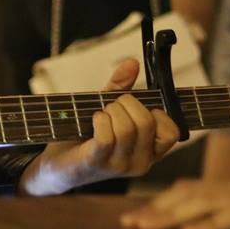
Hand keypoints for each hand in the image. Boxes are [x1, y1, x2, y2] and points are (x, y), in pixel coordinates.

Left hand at [20, 59, 178, 194]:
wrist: (57, 165)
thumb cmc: (86, 137)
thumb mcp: (108, 109)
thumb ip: (121, 87)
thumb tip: (132, 63)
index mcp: (150, 152)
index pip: (172, 132)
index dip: (156, 112)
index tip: (137, 107)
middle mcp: (140, 163)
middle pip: (146, 122)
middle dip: (126, 103)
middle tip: (111, 106)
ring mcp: (119, 166)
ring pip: (127, 128)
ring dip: (110, 111)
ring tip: (100, 114)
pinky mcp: (96, 163)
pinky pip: (106, 137)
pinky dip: (99, 120)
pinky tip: (93, 119)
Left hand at [121, 176, 229, 228]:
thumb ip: (221, 210)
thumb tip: (193, 221)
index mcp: (222, 189)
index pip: (181, 192)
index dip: (156, 204)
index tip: (132, 218)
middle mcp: (226, 191)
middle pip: (182, 198)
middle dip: (153, 212)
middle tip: (128, 224)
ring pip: (198, 206)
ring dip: (170, 216)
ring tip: (147, 227)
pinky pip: (229, 219)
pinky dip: (208, 225)